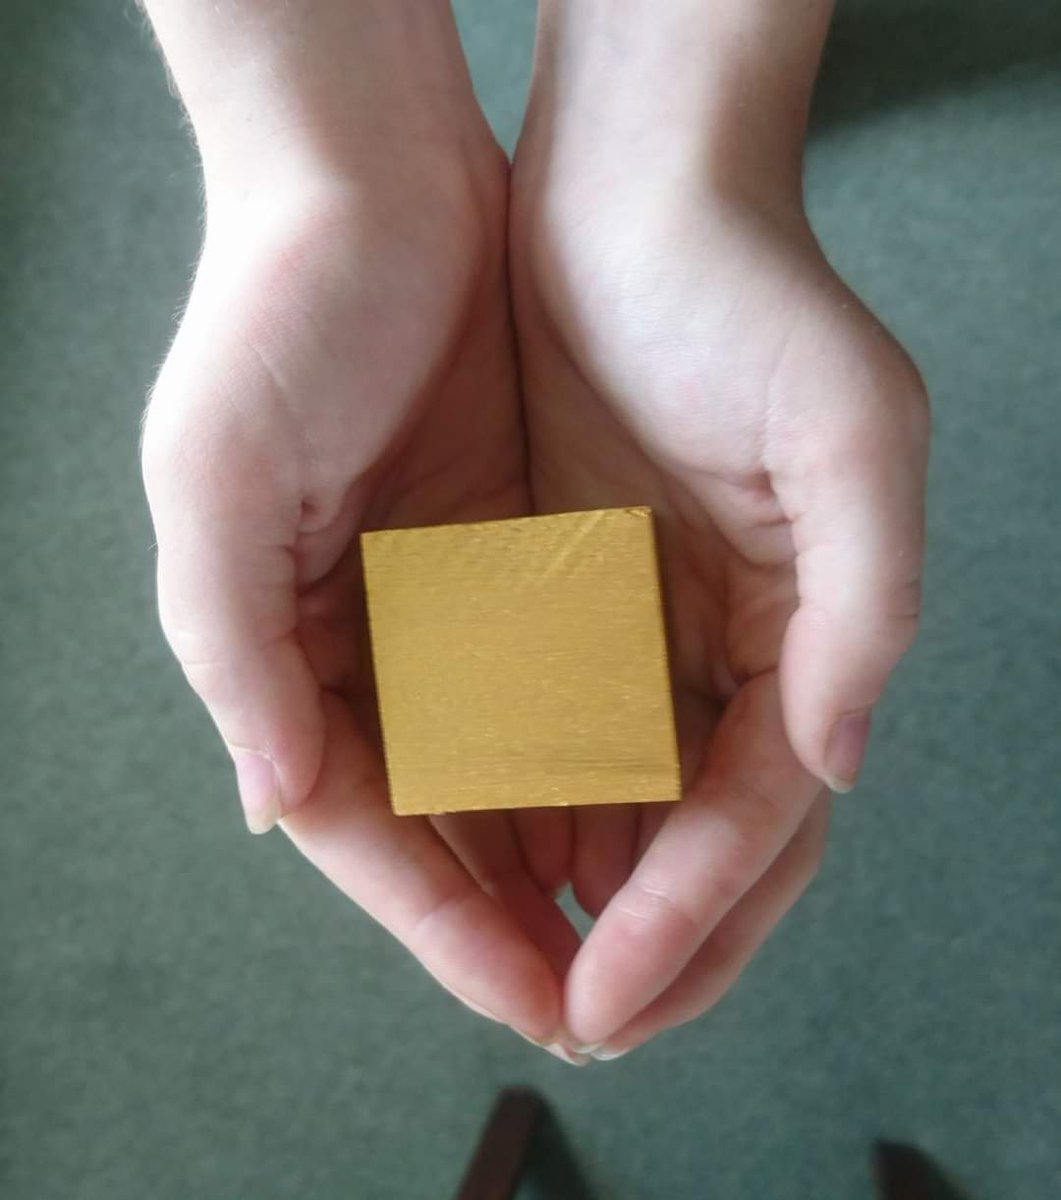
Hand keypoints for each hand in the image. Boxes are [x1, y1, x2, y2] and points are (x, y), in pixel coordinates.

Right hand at [141, 4, 581, 1047]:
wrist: (373, 180)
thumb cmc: (277, 316)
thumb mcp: (215, 478)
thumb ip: (233, 646)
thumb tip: (271, 803)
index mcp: (281, 644)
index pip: (363, 820)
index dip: (441, 920)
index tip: (530, 1000)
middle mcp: (364, 637)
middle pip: (440, 815)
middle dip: (508, 914)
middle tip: (595, 1001)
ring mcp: (444, 599)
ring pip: (506, 762)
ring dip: (559, 850)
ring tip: (632, 931)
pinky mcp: (513, 549)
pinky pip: (560, 675)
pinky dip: (596, 746)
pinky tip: (646, 802)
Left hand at [509, 7, 928, 1054]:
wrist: (632, 199)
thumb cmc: (747, 298)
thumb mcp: (851, 436)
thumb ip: (865, 610)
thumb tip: (836, 767)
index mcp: (804, 631)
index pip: (754, 815)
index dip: (692, 916)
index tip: (610, 994)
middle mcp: (732, 646)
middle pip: (700, 838)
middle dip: (648, 943)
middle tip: (577, 1024)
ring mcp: (651, 625)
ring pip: (625, 801)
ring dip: (584, 894)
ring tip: (527, 972)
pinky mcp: (572, 589)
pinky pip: (554, 724)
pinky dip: (531, 801)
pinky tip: (493, 856)